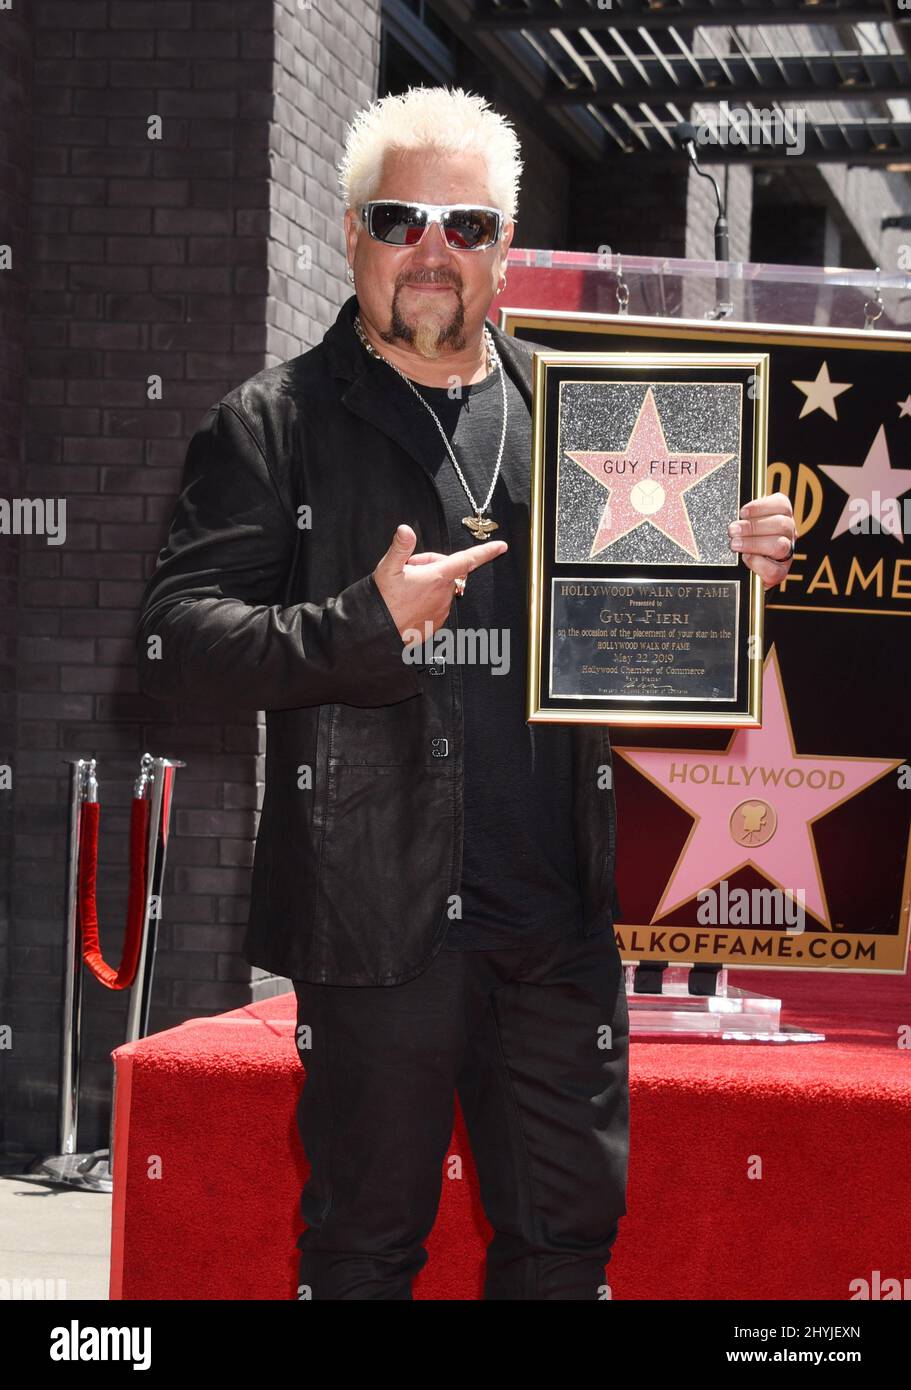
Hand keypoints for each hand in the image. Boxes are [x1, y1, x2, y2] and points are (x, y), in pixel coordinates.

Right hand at [374, 524, 507, 644]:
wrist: (379, 632)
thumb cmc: (383, 601)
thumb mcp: (388, 569)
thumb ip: (400, 547)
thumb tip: (405, 529)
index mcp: (437, 577)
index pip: (467, 559)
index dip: (486, 551)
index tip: (501, 546)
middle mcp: (445, 594)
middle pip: (447, 570)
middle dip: (431, 565)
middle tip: (408, 570)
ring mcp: (443, 610)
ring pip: (441, 587)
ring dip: (428, 583)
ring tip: (406, 588)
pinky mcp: (437, 622)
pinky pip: (437, 603)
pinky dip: (426, 599)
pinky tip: (409, 602)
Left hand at [728, 491, 795, 589]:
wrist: (749, 570)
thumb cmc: (746, 539)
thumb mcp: (746, 522)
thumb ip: (744, 517)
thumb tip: (732, 514)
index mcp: (783, 516)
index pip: (782, 505)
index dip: (761, 507)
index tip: (742, 512)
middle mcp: (788, 534)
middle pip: (782, 525)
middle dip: (753, 527)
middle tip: (733, 530)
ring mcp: (787, 554)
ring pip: (779, 546)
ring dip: (754, 544)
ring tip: (735, 544)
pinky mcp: (780, 573)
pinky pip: (773, 569)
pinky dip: (757, 563)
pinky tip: (746, 558)